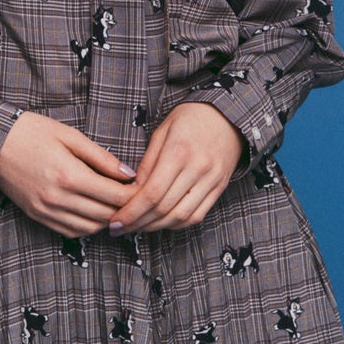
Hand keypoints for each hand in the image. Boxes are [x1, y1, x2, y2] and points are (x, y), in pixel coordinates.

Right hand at [0, 111, 137, 238]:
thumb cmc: (32, 132)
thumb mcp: (70, 136)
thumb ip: (102, 157)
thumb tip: (129, 174)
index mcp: (69, 175)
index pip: (115, 195)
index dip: (135, 194)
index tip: (144, 187)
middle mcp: (58, 198)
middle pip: (106, 214)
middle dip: (125, 208)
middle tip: (136, 198)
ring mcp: (46, 210)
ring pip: (90, 227)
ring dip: (108, 219)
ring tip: (116, 205)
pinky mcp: (38, 216)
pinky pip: (71, 231)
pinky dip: (88, 226)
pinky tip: (95, 212)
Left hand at [107, 103, 247, 235]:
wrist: (228, 115)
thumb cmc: (190, 118)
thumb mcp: (162, 131)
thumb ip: (147, 162)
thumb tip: (132, 191)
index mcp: (179, 151)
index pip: (152, 193)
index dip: (131, 212)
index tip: (115, 221)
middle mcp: (198, 168)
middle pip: (164, 208)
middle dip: (138, 223)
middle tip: (120, 228)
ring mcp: (211, 180)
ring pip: (180, 216)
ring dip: (156, 227)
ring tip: (137, 227)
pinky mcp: (220, 188)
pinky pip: (197, 215)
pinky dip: (176, 223)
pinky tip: (161, 222)